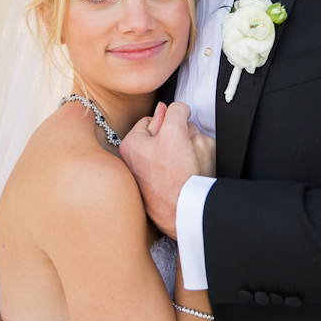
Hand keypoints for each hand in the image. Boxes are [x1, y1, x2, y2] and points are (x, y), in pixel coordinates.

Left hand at [121, 102, 212, 237]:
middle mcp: (136, 160)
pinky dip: (189, 169)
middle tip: (185, 154)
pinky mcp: (163, 187)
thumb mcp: (175, 132)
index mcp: (130, 145)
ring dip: (189, 152)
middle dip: (182, 138)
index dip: (170, 122)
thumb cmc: (173, 177)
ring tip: (189, 168)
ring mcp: (149, 175)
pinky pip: (181, 167)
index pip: (153, 118)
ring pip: (178, 149)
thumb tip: (179, 108)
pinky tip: (190, 178)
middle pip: (167, 133)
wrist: (183, 213)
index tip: (176, 134)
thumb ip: (176, 111)